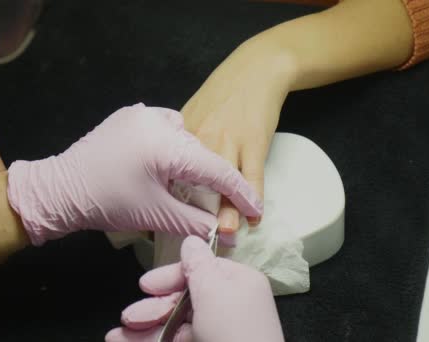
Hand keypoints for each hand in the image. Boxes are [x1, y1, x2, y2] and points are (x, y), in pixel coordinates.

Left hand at [7, 104, 262, 245]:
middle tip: (219, 202)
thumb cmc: (107, 203)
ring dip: (192, 159)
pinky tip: (165, 162)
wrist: (59, 189)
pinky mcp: (131, 115)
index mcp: (166, 145)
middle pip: (202, 152)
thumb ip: (196, 222)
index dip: (239, 192)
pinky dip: (173, 144)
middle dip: (213, 178)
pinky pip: (166, 127)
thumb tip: (224, 232)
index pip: (216, 169)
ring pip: (186, 137)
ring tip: (186, 182)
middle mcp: (158, 120)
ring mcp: (143, 114)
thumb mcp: (157, 216)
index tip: (256, 209)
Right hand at [105, 236, 283, 341]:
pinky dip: (154, 339)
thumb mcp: (214, 291)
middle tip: (129, 317)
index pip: (201, 269)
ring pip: (175, 322)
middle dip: (153, 307)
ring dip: (145, 328)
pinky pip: (176, 339)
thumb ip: (197, 265)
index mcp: (238, 281)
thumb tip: (191, 241)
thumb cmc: (233, 330)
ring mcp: (217, 330)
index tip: (145, 286)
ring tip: (116, 337)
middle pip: (183, 298)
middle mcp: (229, 304)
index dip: (170, 276)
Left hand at [182, 39, 295, 232]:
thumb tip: (175, 194)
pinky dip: (252, 198)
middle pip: (196, 182)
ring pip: (222, 183)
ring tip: (228, 234)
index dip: (180, 204)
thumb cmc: (222, 93)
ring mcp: (226, 139)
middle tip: (203, 238)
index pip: (173, 176)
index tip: (184, 226)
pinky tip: (254, 216)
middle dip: (200, 213)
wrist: (256, 70)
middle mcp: (198, 137)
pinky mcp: (253, 142)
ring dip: (226, 211)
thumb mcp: (191, 113)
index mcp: (174, 133)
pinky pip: (251, 176)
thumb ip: (179, 151)